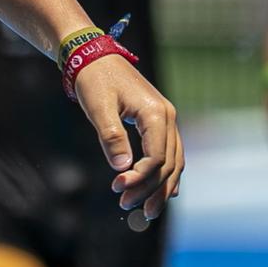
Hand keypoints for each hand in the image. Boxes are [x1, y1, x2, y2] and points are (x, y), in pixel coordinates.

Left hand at [72, 56, 183, 223]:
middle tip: (127, 206)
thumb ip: (111, 137)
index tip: (117, 189)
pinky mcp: (158, 121)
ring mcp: (166, 119)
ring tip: (147, 211)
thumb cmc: (94, 79)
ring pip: (173, 161)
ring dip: (160, 186)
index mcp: (156, 113)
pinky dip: (166, 173)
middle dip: (149, 189)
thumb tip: (122, 168)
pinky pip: (170, 153)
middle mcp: (168, 117)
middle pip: (168, 164)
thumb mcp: (99, 107)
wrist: (94, 55)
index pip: (156, 157)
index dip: (139, 178)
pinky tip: (162, 192)